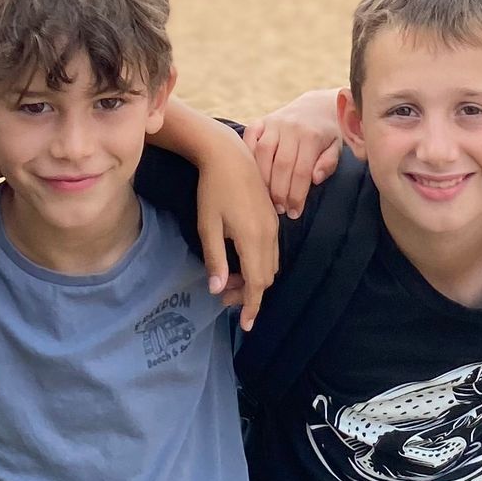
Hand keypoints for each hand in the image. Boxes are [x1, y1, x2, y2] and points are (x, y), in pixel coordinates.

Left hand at [191, 121, 280, 332]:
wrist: (229, 155)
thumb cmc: (212, 189)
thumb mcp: (207, 226)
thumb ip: (215, 259)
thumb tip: (218, 290)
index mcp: (253, 237)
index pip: (257, 282)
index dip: (252, 306)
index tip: (245, 325)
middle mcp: (269, 234)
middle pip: (266, 277)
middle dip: (248, 294)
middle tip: (223, 298)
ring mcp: (274, 225)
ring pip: (270, 265)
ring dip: (253, 279)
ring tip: (227, 280)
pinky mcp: (272, 218)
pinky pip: (271, 251)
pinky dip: (258, 264)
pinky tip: (239, 261)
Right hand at [244, 89, 342, 218]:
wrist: (315, 108)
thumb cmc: (326, 135)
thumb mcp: (336, 148)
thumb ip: (329, 163)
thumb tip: (316, 178)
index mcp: (312, 135)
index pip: (302, 171)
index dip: (297, 195)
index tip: (294, 213)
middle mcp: (291, 127)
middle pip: (281, 165)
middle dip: (279, 192)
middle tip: (280, 210)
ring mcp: (273, 122)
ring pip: (262, 153)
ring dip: (262, 179)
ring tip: (266, 199)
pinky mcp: (260, 121)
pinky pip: (248, 139)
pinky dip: (247, 157)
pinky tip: (251, 177)